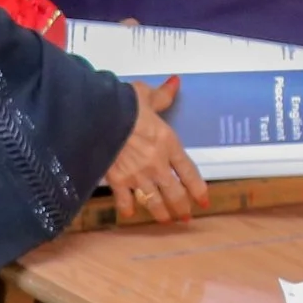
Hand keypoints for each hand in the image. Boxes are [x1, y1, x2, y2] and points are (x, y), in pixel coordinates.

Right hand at [105, 76, 208, 222]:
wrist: (98, 117)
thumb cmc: (123, 104)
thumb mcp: (146, 95)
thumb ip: (162, 95)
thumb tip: (175, 82)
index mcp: (168, 143)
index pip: (189, 171)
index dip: (198, 188)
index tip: (204, 201)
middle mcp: (156, 164)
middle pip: (174, 192)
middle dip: (182, 207)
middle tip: (186, 218)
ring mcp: (137, 175)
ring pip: (153, 201)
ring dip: (161, 213)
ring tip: (166, 220)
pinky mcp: (117, 180)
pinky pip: (125, 201)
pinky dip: (127, 208)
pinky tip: (130, 213)